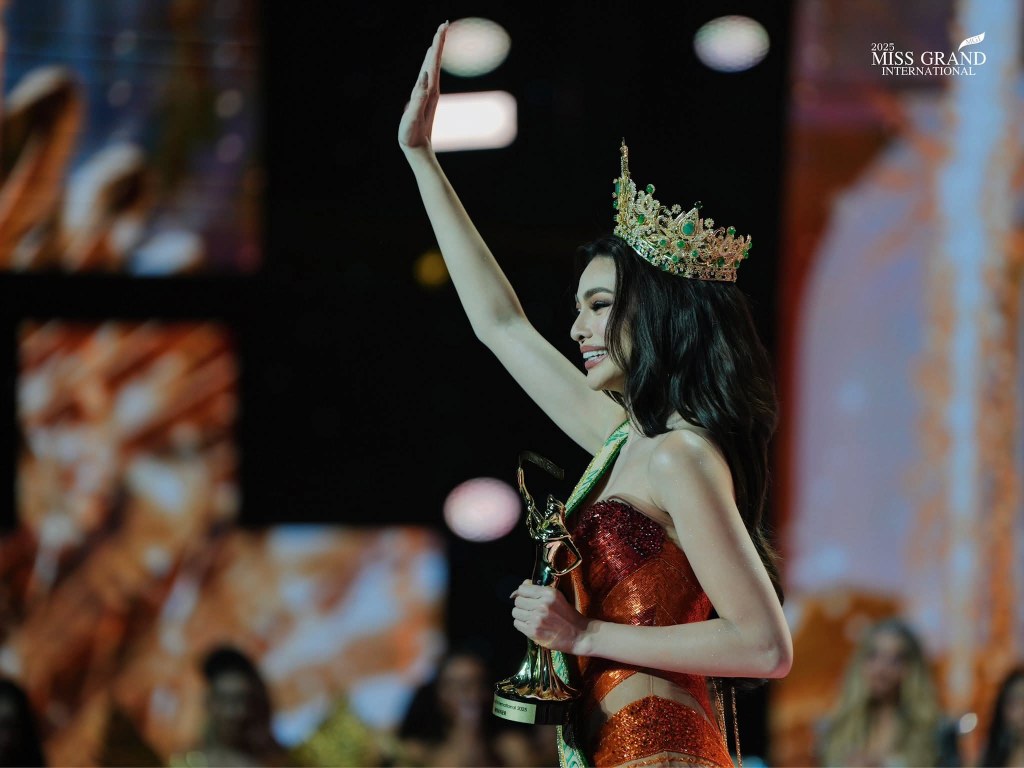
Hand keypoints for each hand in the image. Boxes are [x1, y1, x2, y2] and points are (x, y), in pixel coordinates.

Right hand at [398, 21, 447, 153]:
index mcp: (429, 90)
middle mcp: (432, 89)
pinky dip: (429, 62)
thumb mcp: (412, 118)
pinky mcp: (426, 97)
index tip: (442, 27)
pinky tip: (429, 59)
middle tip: (443, 23)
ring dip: (436, 50)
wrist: (419, 149)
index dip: (437, 44)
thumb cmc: (412, 135)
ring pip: (433, 66)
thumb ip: (417, 99)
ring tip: (438, 35)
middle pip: (435, 60)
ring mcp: (429, 93)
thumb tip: (424, 78)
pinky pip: (429, 74)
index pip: (433, 62)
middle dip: (439, 41)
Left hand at [511, 580, 591, 653]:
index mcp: (548, 593)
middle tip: (530, 609)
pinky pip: (517, 624)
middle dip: (522, 604)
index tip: (525, 597)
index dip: (522, 593)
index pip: (522, 589)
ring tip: (530, 617)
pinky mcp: (533, 631)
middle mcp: (542, 605)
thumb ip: (539, 590)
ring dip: (521, 615)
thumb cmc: (567, 615)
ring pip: (515, 612)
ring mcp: (537, 619)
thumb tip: (521, 586)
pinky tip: (530, 625)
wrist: (578, 634)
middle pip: (518, 601)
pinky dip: (521, 624)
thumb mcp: (557, 597)